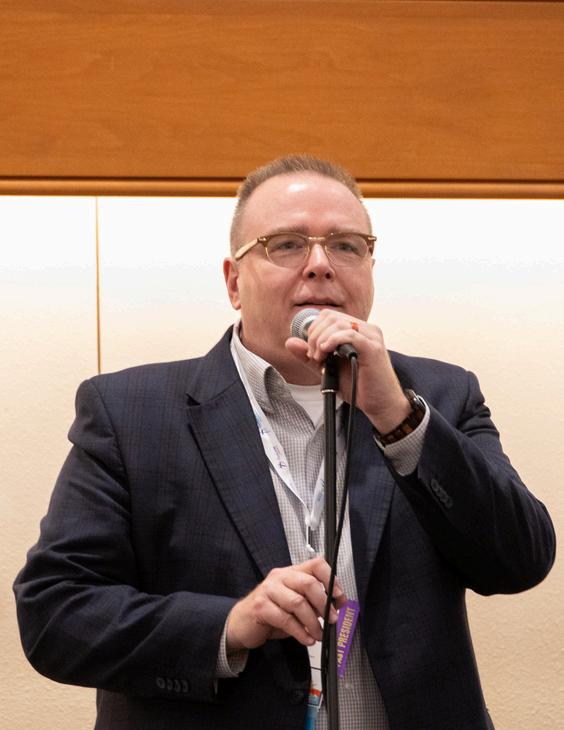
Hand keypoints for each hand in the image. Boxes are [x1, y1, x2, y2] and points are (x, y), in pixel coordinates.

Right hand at [226, 556, 346, 650]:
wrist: (241, 623)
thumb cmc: (271, 612)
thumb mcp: (295, 604)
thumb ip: (313, 601)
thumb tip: (338, 603)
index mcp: (291, 572)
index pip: (315, 564)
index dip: (330, 578)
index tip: (339, 596)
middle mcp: (280, 577)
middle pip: (308, 583)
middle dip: (323, 603)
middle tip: (332, 618)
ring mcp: (268, 590)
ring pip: (298, 603)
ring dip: (313, 622)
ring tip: (318, 634)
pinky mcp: (261, 607)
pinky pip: (286, 619)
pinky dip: (300, 632)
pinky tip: (306, 639)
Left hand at [285, 309, 410, 432]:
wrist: (380, 405)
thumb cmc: (359, 387)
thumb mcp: (327, 369)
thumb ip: (309, 356)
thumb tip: (290, 341)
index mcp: (356, 330)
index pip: (328, 316)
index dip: (313, 330)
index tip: (311, 352)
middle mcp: (365, 329)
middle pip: (330, 317)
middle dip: (315, 335)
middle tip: (314, 356)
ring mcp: (371, 337)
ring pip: (338, 324)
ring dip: (321, 340)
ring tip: (320, 359)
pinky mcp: (373, 348)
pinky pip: (350, 334)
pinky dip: (333, 340)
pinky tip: (326, 352)